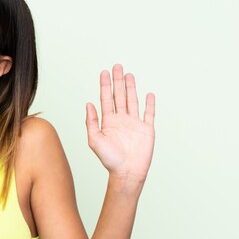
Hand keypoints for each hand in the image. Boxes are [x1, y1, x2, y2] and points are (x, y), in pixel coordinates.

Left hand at [85, 64, 154, 182]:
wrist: (126, 172)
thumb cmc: (109, 159)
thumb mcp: (95, 140)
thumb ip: (91, 121)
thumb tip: (88, 103)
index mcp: (108, 121)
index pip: (106, 98)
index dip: (105, 85)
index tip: (104, 72)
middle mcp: (121, 120)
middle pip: (119, 95)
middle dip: (118, 81)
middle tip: (116, 66)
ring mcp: (134, 123)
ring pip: (133, 100)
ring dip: (131, 87)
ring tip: (129, 74)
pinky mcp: (147, 129)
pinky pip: (149, 114)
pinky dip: (150, 104)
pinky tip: (149, 94)